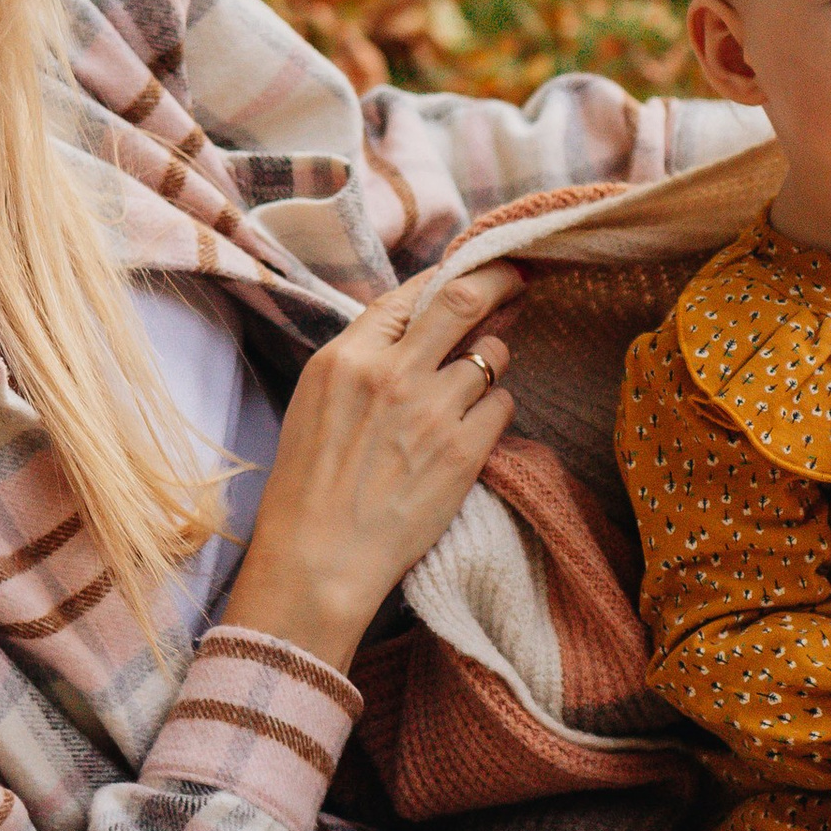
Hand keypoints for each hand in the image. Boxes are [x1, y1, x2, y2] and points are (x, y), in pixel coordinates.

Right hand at [215, 261, 522, 675]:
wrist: (321, 559)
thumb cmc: (311, 485)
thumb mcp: (318, 401)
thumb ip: (367, 356)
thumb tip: (424, 318)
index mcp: (346, 357)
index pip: (413, 293)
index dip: (452, 276)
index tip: (477, 271)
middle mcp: (392, 374)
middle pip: (466, 299)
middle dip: (499, 281)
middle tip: (519, 277)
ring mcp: (432, 412)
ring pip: (494, 356)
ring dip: (493, 362)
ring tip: (474, 384)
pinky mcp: (464, 451)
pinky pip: (503, 404)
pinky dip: (494, 408)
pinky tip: (471, 429)